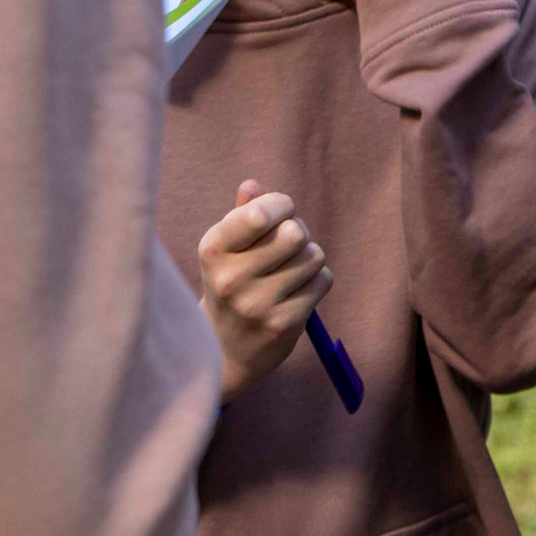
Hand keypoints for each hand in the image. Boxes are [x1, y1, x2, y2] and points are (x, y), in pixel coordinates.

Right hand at [198, 180, 332, 401]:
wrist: (224, 350)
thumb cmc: (231, 286)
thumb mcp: (227, 250)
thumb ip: (242, 214)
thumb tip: (252, 185)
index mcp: (213, 250)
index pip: (261, 212)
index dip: (281, 205)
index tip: (279, 213)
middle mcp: (231, 278)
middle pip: (295, 232)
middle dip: (298, 232)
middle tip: (287, 246)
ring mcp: (257, 304)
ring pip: (313, 255)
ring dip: (308, 259)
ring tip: (288, 273)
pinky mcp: (283, 324)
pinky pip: (323, 280)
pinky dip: (316, 281)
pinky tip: (296, 293)